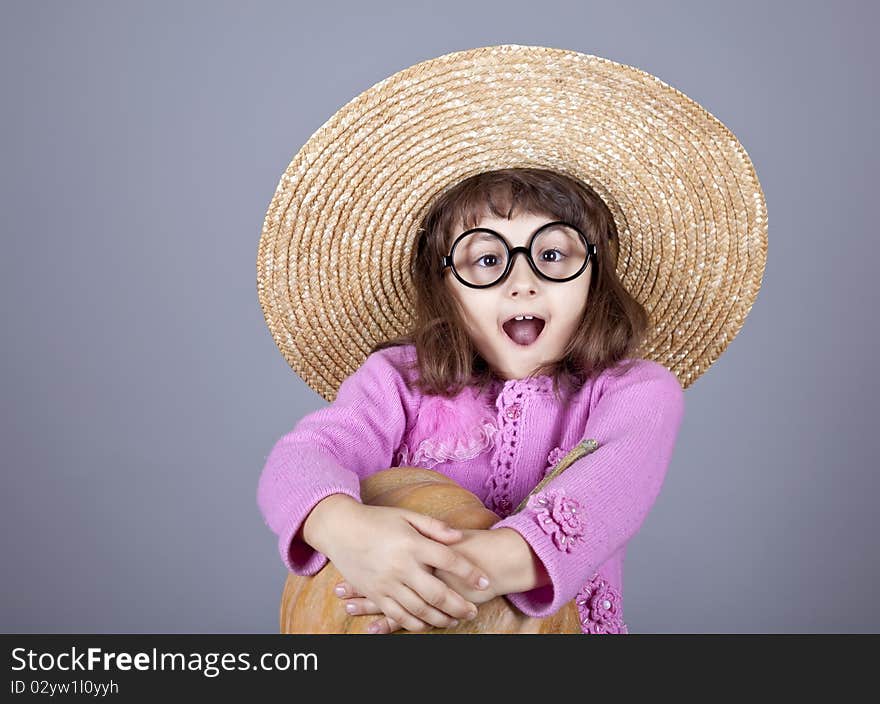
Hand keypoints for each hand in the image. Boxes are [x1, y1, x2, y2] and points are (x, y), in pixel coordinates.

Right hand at [319, 503, 492, 632]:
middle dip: (459, 605)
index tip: (485, 582)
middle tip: (473, 611)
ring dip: (440, 618)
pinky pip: (397, 615)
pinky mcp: (374, 593)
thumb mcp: (406, 515)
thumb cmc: (376, 519)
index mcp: (412, 544)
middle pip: (437, 593)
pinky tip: (427, 625)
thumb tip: (459, 537)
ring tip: (455, 620)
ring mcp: (386, 583)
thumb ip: (434, 527)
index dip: (470, 573)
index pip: (448, 561)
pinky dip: (415, 624)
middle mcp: (400, 566)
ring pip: (419, 609)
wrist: (340, 529)